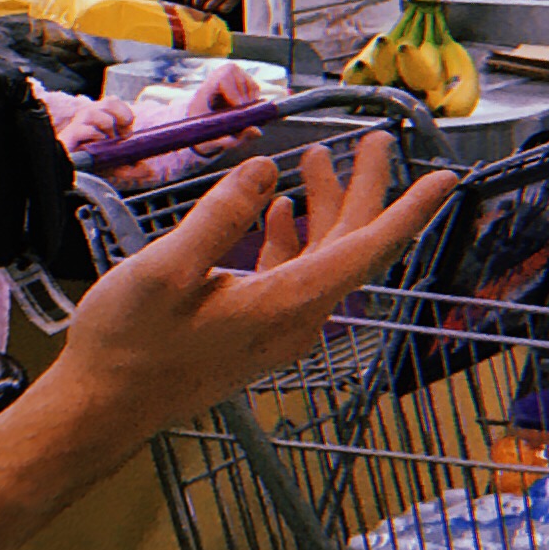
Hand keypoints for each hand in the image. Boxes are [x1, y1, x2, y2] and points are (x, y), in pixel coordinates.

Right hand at [51, 135, 450, 443]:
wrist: (101, 409)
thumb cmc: (129, 344)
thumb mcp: (167, 268)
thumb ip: (221, 215)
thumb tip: (265, 171)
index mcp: (287, 304)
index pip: (367, 248)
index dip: (410, 210)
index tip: (447, 178)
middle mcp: (297, 320)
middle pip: (351, 245)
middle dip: (366, 189)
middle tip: (377, 140)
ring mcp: (279, 329)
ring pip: (323, 257)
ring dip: (325, 207)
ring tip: (317, 158)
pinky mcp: (258, 332)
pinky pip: (296, 276)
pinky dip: (294, 237)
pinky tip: (279, 209)